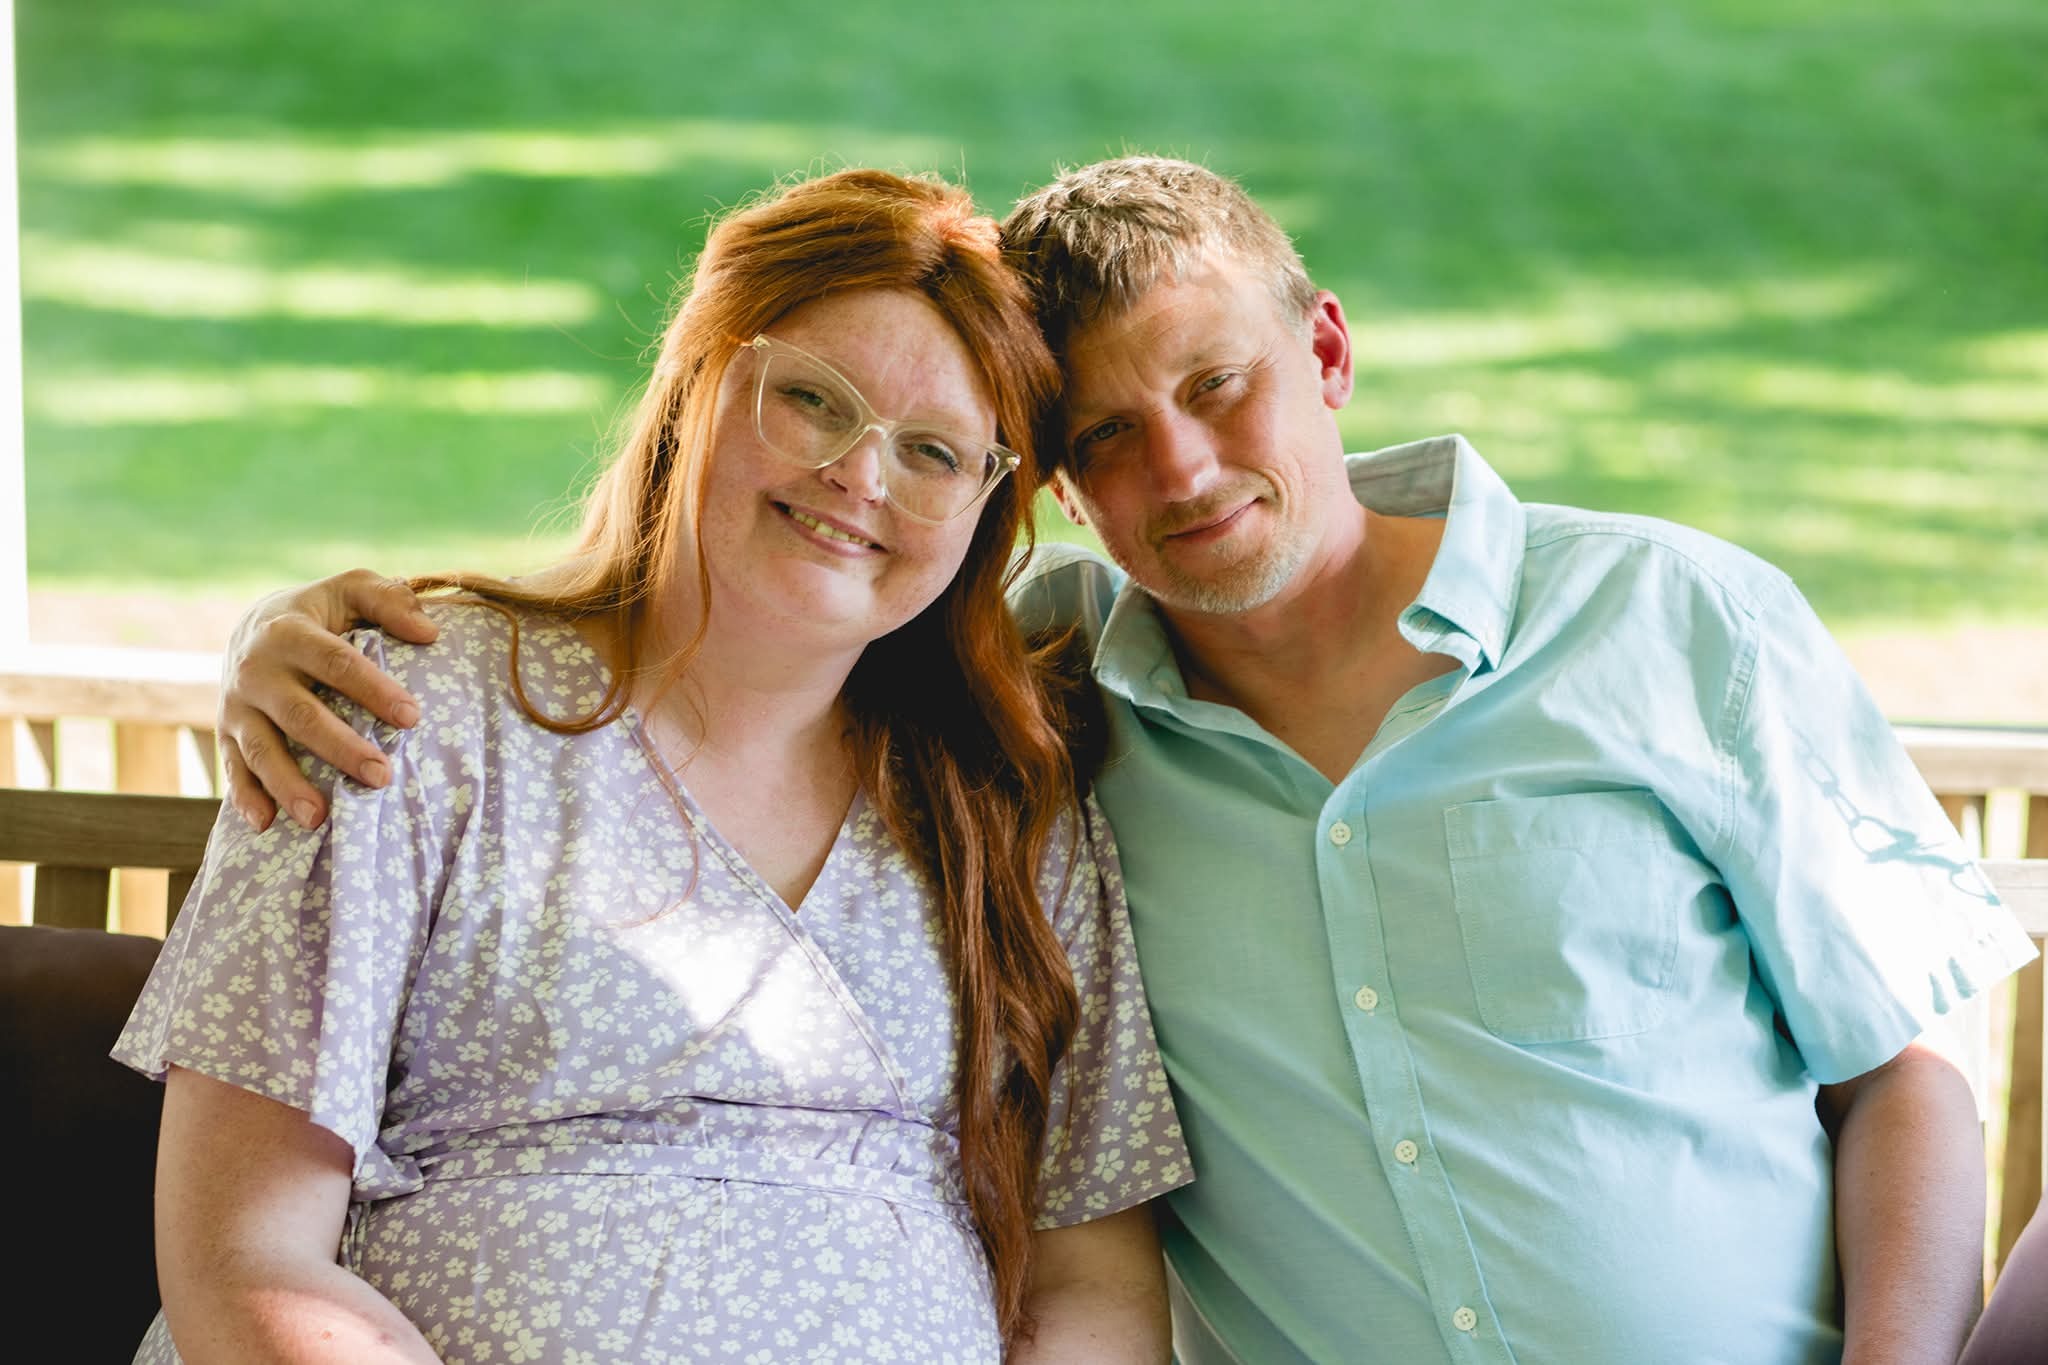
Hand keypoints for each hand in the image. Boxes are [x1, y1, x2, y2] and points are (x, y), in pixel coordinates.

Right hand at [219, 570, 438, 831]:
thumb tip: (429, 633)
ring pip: (260, 748)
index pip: (336, 663)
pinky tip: (265, 824)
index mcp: (290, 632)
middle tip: (381, 776)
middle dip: (340, 748)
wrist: (253, 626)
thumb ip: (389, 600)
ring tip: (319, 818)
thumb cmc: (320, 612)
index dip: (373, 689)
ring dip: (288, 784)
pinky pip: (231, 768)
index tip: (412, 717)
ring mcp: (236, 705)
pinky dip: (244, 797)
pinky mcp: (225, 733)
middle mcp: (256, 670)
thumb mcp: (351, 590)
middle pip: (300, 714)